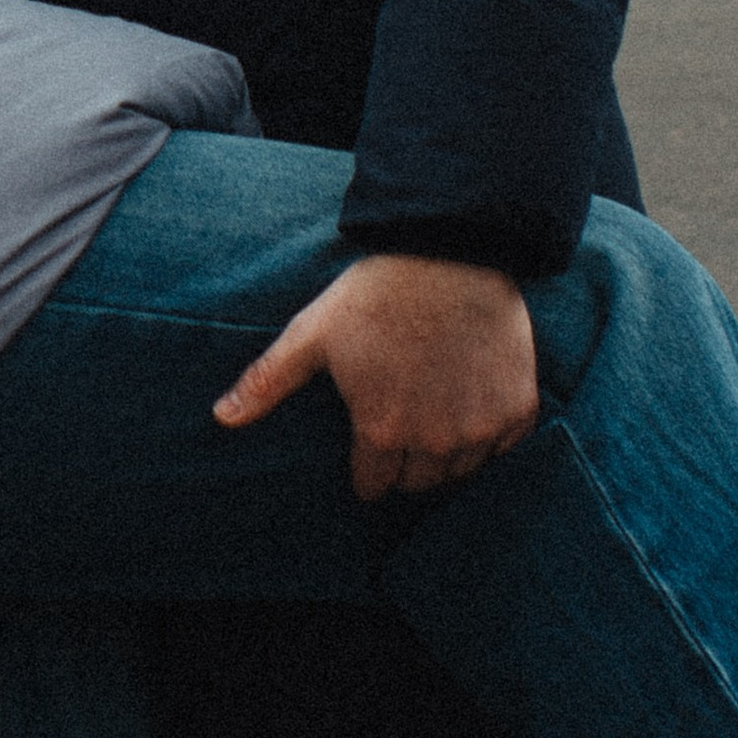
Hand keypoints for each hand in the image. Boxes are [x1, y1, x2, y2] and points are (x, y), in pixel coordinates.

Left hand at [212, 253, 539, 500]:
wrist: (451, 251)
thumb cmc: (375, 292)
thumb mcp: (313, 333)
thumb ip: (267, 381)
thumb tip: (220, 418)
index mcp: (382, 434)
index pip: (374, 486)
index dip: (368, 468)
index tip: (370, 442)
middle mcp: (435, 443)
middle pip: (419, 483)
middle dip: (406, 462)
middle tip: (402, 420)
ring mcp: (480, 429)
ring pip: (461, 470)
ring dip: (448, 452)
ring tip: (435, 410)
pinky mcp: (517, 410)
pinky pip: (504, 446)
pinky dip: (491, 431)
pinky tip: (473, 397)